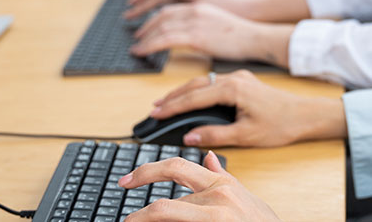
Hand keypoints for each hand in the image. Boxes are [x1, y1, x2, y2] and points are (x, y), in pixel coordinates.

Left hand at [120, 151, 280, 220]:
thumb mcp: (245, 196)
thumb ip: (223, 177)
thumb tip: (208, 156)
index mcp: (221, 184)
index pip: (176, 167)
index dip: (146, 172)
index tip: (127, 181)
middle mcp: (216, 200)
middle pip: (163, 207)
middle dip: (138, 218)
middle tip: (126, 221)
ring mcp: (214, 220)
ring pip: (167, 221)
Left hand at [130, 2, 291, 64]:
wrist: (255, 37)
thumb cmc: (242, 36)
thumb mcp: (217, 23)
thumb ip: (201, 26)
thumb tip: (190, 37)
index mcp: (200, 6)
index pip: (169, 9)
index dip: (153, 19)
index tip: (145, 28)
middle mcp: (194, 10)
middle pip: (161, 16)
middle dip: (145, 27)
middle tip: (137, 38)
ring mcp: (194, 22)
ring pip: (160, 27)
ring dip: (145, 38)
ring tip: (137, 47)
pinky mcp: (195, 36)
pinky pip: (164, 39)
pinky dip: (149, 45)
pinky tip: (142, 51)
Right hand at [146, 70, 347, 147]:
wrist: (305, 115)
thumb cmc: (281, 124)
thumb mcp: (245, 135)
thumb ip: (215, 135)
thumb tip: (190, 136)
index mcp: (233, 88)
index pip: (194, 97)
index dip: (173, 107)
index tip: (155, 114)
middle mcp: (234, 78)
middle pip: (195, 84)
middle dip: (173, 96)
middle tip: (154, 108)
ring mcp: (239, 77)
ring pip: (203, 81)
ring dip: (183, 91)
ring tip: (165, 103)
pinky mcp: (243, 81)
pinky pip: (213, 81)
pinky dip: (197, 89)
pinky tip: (190, 97)